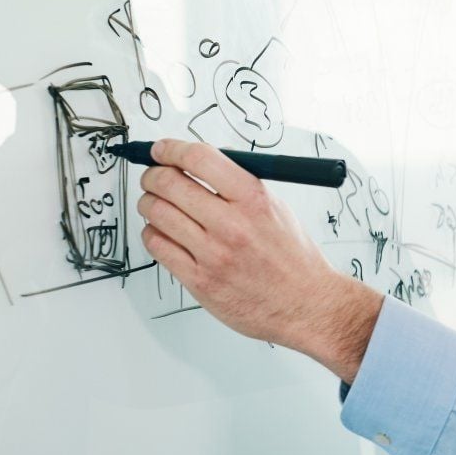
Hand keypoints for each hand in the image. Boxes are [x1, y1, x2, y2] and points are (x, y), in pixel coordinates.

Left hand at [135, 139, 383, 380]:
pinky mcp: (200, 281)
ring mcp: (213, 255)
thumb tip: (197, 166)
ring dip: (149, 203)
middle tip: (153, 177)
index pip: (200, 159)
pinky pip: (157, 246)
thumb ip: (238, 187)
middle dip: (153, 175)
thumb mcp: (277, 209)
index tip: (161, 150)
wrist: (306, 305)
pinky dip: (153, 233)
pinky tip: (164, 232)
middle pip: (170, 183)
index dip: (172, 149)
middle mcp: (232, 225)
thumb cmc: (294, 260)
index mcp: (254, 200)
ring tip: (156, 205)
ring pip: (156, 213)